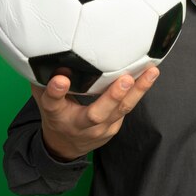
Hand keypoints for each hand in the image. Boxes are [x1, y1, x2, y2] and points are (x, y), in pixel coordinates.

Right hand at [30, 67, 159, 160]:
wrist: (65, 145)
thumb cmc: (56, 113)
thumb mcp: (44, 98)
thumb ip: (44, 79)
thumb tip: (49, 50)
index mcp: (56, 114)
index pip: (52, 102)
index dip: (56, 91)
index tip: (60, 79)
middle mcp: (78, 124)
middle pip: (96, 114)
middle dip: (112, 97)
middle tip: (125, 80)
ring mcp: (99, 129)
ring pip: (121, 111)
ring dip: (138, 91)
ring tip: (151, 72)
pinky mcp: (113, 127)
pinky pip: (127, 108)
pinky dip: (139, 92)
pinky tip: (149, 75)